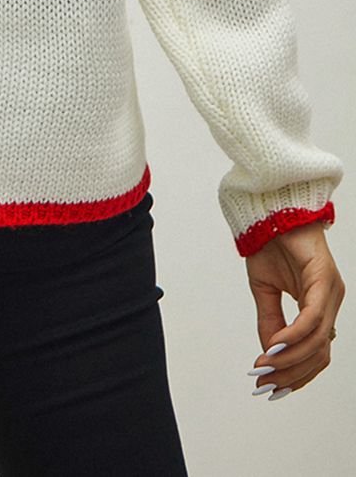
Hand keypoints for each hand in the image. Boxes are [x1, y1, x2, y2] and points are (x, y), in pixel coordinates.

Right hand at [246, 222, 344, 394]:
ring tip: (265, 366)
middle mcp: (332, 301)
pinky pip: (312, 318)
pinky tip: (274, 346)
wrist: (270, 210)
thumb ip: (270, 322)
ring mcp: (332, 291)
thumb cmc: (270, 245)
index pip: (317, 353)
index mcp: (320, 305)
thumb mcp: (265, 291)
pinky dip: (292, 336)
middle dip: (291, 374)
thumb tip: (269, 356)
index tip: (271, 387)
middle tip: (264, 383)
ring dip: (289, 359)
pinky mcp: (325, 279)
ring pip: (318, 341)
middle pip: (320, 354)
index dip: (296, 374)